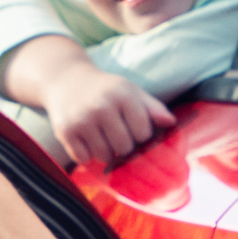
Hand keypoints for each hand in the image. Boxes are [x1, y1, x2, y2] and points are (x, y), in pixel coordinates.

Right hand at [43, 64, 173, 165]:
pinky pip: (84, 159)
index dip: (140, 134)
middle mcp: (102, 106)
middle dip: (122, 145)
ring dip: (105, 151)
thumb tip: (172, 122)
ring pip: (104, 156)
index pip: (143, 133)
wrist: (66, 80)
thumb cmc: (105, 89)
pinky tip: (85, 138)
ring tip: (100, 136)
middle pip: (124, 148)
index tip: (132, 127)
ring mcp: (82, 119)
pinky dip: (86, 154)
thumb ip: (152, 107)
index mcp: (123, 95)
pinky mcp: (65, 131)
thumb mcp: (130, 91)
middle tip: (115, 133)